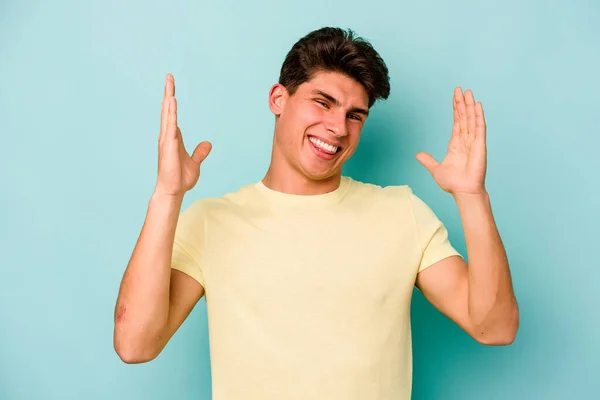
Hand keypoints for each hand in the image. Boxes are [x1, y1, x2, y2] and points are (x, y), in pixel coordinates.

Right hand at [154, 74, 211, 197]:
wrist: (173, 191)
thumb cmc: (180, 178)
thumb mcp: (195, 163)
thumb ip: (200, 152)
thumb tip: (207, 144)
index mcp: (173, 138)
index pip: (172, 115)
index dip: (172, 101)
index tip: (172, 88)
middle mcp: (167, 136)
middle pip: (167, 109)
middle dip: (168, 92)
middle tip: (169, 76)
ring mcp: (166, 140)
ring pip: (167, 114)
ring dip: (169, 98)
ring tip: (169, 83)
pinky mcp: (169, 145)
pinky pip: (170, 125)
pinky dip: (171, 113)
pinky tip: (172, 101)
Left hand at [416, 87, 486, 195]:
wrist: (463, 191)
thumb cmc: (453, 183)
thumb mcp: (436, 169)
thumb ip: (428, 160)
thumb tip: (417, 155)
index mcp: (456, 144)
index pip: (457, 122)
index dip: (456, 110)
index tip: (455, 98)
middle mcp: (465, 140)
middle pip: (464, 117)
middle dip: (462, 103)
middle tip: (460, 89)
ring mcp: (473, 142)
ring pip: (471, 119)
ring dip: (470, 105)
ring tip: (468, 92)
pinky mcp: (479, 145)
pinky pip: (479, 127)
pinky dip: (479, 116)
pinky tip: (477, 105)